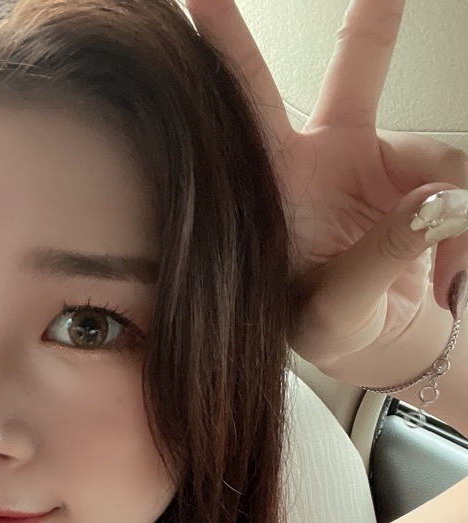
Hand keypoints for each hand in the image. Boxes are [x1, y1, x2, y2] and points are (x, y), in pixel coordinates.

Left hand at [184, 0, 467, 380]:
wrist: (371, 346)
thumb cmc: (328, 329)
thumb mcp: (340, 308)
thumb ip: (382, 254)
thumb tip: (440, 203)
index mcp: (275, 188)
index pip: (244, 112)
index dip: (222, 49)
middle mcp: (325, 163)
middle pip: (353, 75)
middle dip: (372, 25)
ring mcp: (378, 166)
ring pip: (438, 157)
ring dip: (451, 213)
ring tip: (440, 276)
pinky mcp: (420, 180)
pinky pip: (459, 183)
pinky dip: (464, 230)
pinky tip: (447, 275)